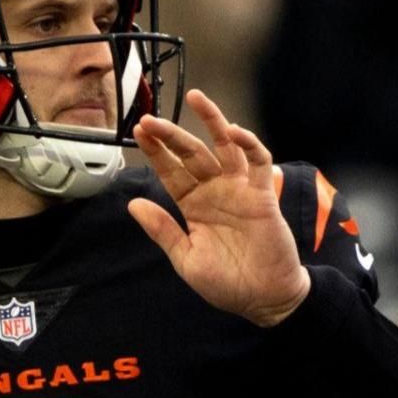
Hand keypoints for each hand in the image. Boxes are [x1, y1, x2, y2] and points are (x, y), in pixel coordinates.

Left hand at [126, 90, 308, 327]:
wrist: (264, 299)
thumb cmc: (226, 283)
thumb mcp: (185, 259)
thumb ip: (163, 231)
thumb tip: (134, 205)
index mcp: (193, 205)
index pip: (171, 171)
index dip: (156, 152)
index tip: (138, 133)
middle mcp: (214, 191)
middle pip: (192, 154)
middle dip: (171, 135)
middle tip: (150, 120)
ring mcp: (239, 190)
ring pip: (225, 147)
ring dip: (212, 121)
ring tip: (196, 98)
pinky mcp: (263, 195)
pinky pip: (258, 162)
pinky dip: (248, 144)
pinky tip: (234, 131)